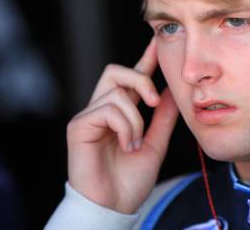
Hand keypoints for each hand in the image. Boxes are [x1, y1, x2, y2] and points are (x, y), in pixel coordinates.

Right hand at [66, 37, 178, 213]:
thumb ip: (162, 118)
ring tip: (135, 143)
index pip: (132, 78)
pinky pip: (107, 109)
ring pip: (117, 92)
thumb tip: (170, 92)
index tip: (157, 43)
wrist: (114, 207)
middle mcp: (102, 109)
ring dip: (135, 118)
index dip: (144, 59)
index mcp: (120, 113)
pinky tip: (126, 145)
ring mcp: (88, 117)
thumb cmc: (130, 180)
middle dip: (140, 78)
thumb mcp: (155, 144)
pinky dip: (125, 126)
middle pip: (116, 70)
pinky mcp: (79, 126)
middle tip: (153, 101)